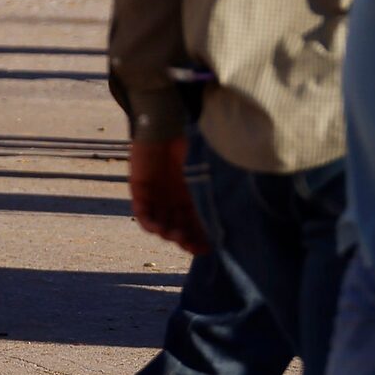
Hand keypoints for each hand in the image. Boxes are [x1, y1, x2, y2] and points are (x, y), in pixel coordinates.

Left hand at [128, 134, 207, 252]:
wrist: (165, 125)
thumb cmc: (190, 143)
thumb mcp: (205, 171)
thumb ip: (213, 189)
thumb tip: (234, 210)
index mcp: (191, 195)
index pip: (196, 222)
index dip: (201, 237)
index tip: (208, 249)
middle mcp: (173, 199)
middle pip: (179, 227)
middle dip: (185, 239)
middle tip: (191, 246)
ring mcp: (156, 196)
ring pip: (161, 224)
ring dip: (168, 233)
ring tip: (176, 236)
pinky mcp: (140, 190)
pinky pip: (143, 213)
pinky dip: (149, 222)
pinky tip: (157, 227)